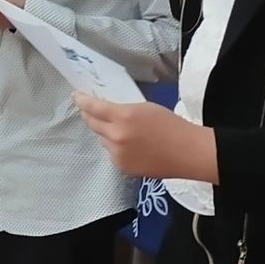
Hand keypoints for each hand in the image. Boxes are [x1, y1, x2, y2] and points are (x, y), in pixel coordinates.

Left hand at [73, 93, 217, 180]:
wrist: (188, 153)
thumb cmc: (172, 126)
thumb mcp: (145, 108)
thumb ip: (123, 110)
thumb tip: (106, 111)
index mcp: (123, 117)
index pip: (93, 107)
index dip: (82, 101)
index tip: (76, 96)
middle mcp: (116, 136)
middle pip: (92, 124)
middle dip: (89, 116)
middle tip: (89, 110)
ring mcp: (117, 154)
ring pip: (102, 139)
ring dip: (105, 133)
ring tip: (121, 130)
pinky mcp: (122, 167)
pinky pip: (111, 153)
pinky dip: (115, 147)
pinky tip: (130, 146)